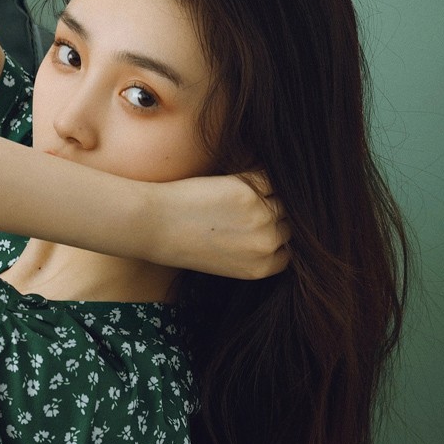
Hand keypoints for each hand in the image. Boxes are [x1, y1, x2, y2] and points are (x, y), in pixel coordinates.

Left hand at [153, 169, 291, 278]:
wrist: (153, 226)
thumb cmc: (180, 243)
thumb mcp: (223, 260)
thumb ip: (250, 250)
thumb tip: (272, 227)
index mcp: (260, 268)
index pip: (289, 251)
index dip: (279, 236)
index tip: (269, 225)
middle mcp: (266, 245)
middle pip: (289, 225)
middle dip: (277, 214)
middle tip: (260, 202)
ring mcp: (261, 217)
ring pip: (284, 200)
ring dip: (272, 193)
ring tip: (251, 189)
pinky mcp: (249, 191)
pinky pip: (270, 178)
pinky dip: (259, 175)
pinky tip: (243, 176)